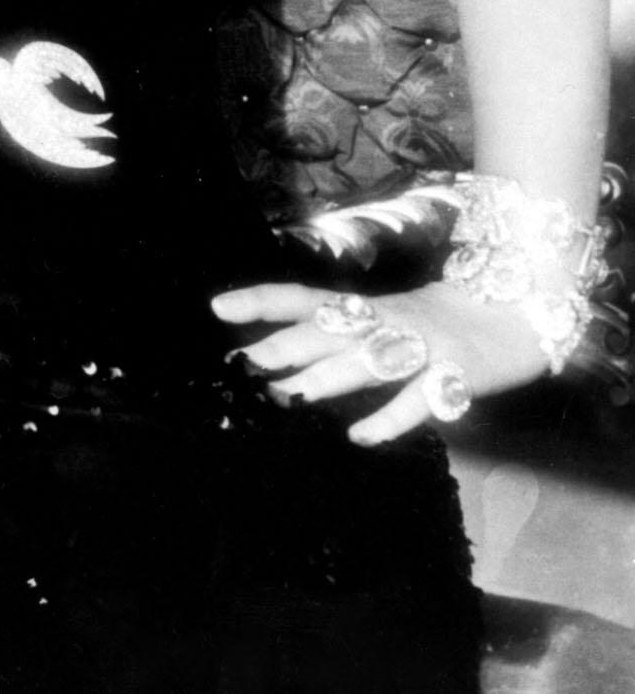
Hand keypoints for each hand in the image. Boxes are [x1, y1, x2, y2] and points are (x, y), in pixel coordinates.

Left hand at [213, 277, 546, 443]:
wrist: (516, 313)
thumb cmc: (437, 321)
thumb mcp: (384, 318)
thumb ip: (342, 333)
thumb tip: (282, 351)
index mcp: (367, 307)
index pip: (305, 298)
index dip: (262, 300)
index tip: (218, 308)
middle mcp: (388, 322)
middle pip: (329, 330)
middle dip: (284, 345)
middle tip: (243, 364)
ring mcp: (422, 348)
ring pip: (367, 360)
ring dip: (324, 377)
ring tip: (285, 394)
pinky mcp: (456, 376)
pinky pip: (420, 399)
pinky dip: (390, 417)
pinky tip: (360, 435)